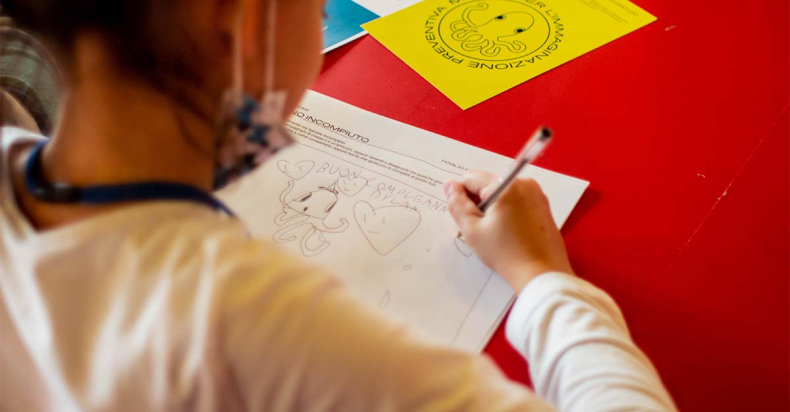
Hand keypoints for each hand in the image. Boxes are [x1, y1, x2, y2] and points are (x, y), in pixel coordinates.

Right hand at [444, 171, 573, 292]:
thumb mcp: (473, 231)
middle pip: (487, 184)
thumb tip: (450, 185)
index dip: (463, 199)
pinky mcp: (544, 204)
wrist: (542, 273)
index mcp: (505, 184)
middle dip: (480, 203)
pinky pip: (517, 199)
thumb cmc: (505, 253)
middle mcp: (523, 181)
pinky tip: (512, 232)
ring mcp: (536, 193)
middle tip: (484, 229)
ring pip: (502, 192)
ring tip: (499, 233)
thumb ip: (457, 205)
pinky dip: (509, 211)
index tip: (471, 221)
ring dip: (494, 208)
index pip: (470, 179)